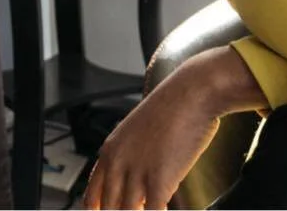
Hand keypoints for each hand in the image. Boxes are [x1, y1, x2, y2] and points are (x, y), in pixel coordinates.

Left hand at [82, 45, 265, 209]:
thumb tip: (141, 185)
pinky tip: (169, 207)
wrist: (194, 89)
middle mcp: (118, 164)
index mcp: (110, 151)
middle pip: (109, 210)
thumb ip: (134, 157)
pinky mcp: (159, 180)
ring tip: (155, 202)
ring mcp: (137, 173)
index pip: (91, 199)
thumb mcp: (141, 129)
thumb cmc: (176, 105)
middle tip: (141, 206)